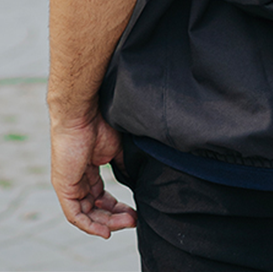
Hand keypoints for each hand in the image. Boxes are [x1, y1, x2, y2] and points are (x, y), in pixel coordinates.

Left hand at [49, 111, 136, 237]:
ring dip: (107, 222)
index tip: (134, 212)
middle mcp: (77, 182)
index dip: (116, 207)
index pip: (100, 197)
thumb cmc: (100, 124)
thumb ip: (122, 166)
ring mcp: (69, 186)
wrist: (83, 114)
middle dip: (115, 216)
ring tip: (127, 222)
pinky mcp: (64, 188)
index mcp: (87, 172)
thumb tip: (134, 179)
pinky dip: (90, 225)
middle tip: (134, 220)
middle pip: (95, 208)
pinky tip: (105, 230)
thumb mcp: (116, 149)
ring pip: (87, 214)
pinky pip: (75, 215)